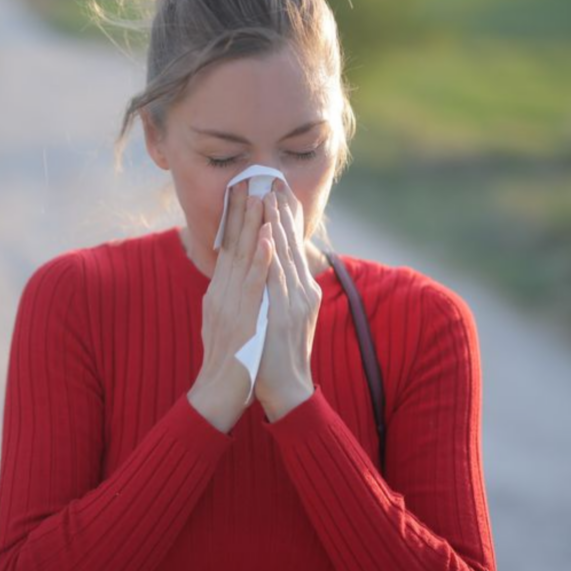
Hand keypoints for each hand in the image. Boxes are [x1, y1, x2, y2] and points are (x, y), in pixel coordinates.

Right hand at [188, 179, 274, 432]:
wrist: (218, 396)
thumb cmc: (227, 363)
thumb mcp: (225, 323)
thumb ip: (229, 297)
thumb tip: (235, 277)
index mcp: (218, 293)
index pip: (227, 247)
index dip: (234, 217)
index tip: (242, 190)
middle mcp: (220, 294)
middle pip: (232, 245)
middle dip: (242, 211)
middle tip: (250, 179)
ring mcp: (229, 305)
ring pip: (243, 257)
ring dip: (252, 225)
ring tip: (261, 196)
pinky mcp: (243, 319)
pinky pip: (253, 284)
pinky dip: (261, 259)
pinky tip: (269, 239)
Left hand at [255, 178, 320, 421]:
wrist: (286, 390)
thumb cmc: (276, 355)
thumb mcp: (281, 317)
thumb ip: (279, 292)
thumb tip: (271, 270)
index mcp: (300, 291)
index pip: (292, 247)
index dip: (285, 218)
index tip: (277, 191)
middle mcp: (302, 292)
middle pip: (292, 244)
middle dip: (283, 211)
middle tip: (275, 180)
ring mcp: (295, 302)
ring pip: (285, 255)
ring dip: (278, 224)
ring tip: (270, 195)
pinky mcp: (285, 314)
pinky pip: (277, 278)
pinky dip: (273, 255)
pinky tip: (269, 235)